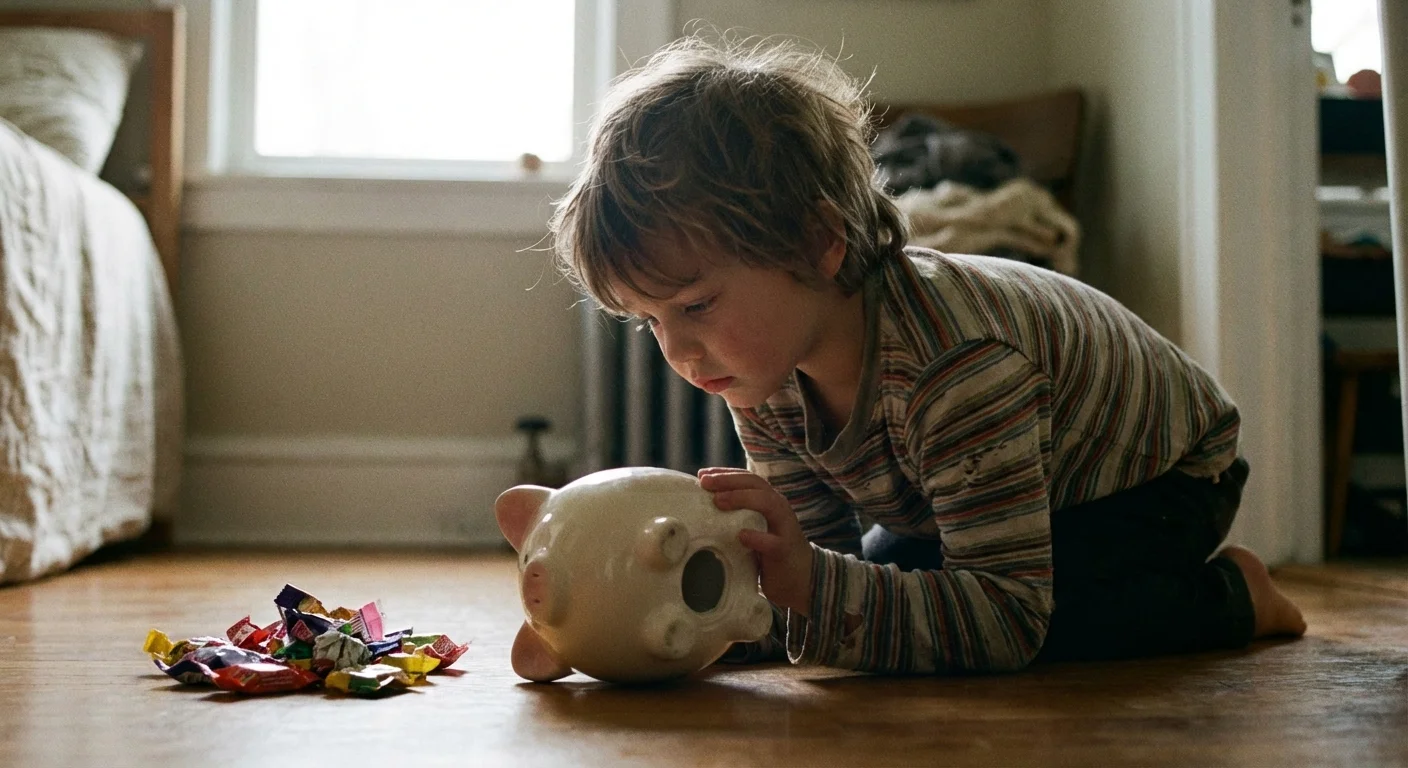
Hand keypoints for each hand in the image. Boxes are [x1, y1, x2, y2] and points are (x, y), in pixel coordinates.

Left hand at [698, 468, 816, 617]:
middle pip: (755, 485)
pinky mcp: (784, 550)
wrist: (802, 578)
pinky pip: (772, 542)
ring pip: (768, 504)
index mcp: (769, 501)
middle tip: (705, 483)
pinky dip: (756, 537)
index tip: (702, 473)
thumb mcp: (754, 527)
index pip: (748, 479)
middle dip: (729, 480)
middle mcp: (778, 508)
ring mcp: (784, 528)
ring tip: (718, 501)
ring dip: (742, 499)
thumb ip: (737, 516)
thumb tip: (703, 506)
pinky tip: (741, 536)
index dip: (725, 474)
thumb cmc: (770, 551)